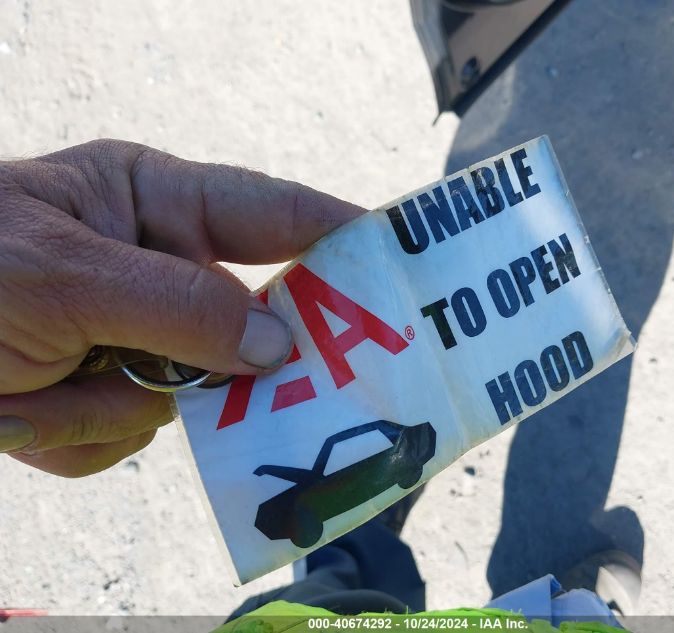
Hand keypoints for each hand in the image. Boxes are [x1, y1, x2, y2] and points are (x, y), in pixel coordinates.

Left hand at [0, 139, 362, 475]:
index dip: (340, 233)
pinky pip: (129, 436)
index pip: (272, 214)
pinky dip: (74, 432)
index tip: (400, 261)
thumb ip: (180, 306)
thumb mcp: (65, 274)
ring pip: (185, 396)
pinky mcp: (104, 396)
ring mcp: (132, 339)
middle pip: (245, 323)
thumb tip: (281, 346)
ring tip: (35, 383)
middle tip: (251, 381)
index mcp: (153, 205)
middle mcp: (155, 271)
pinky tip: (18, 408)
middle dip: (228, 359)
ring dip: (110, 401)